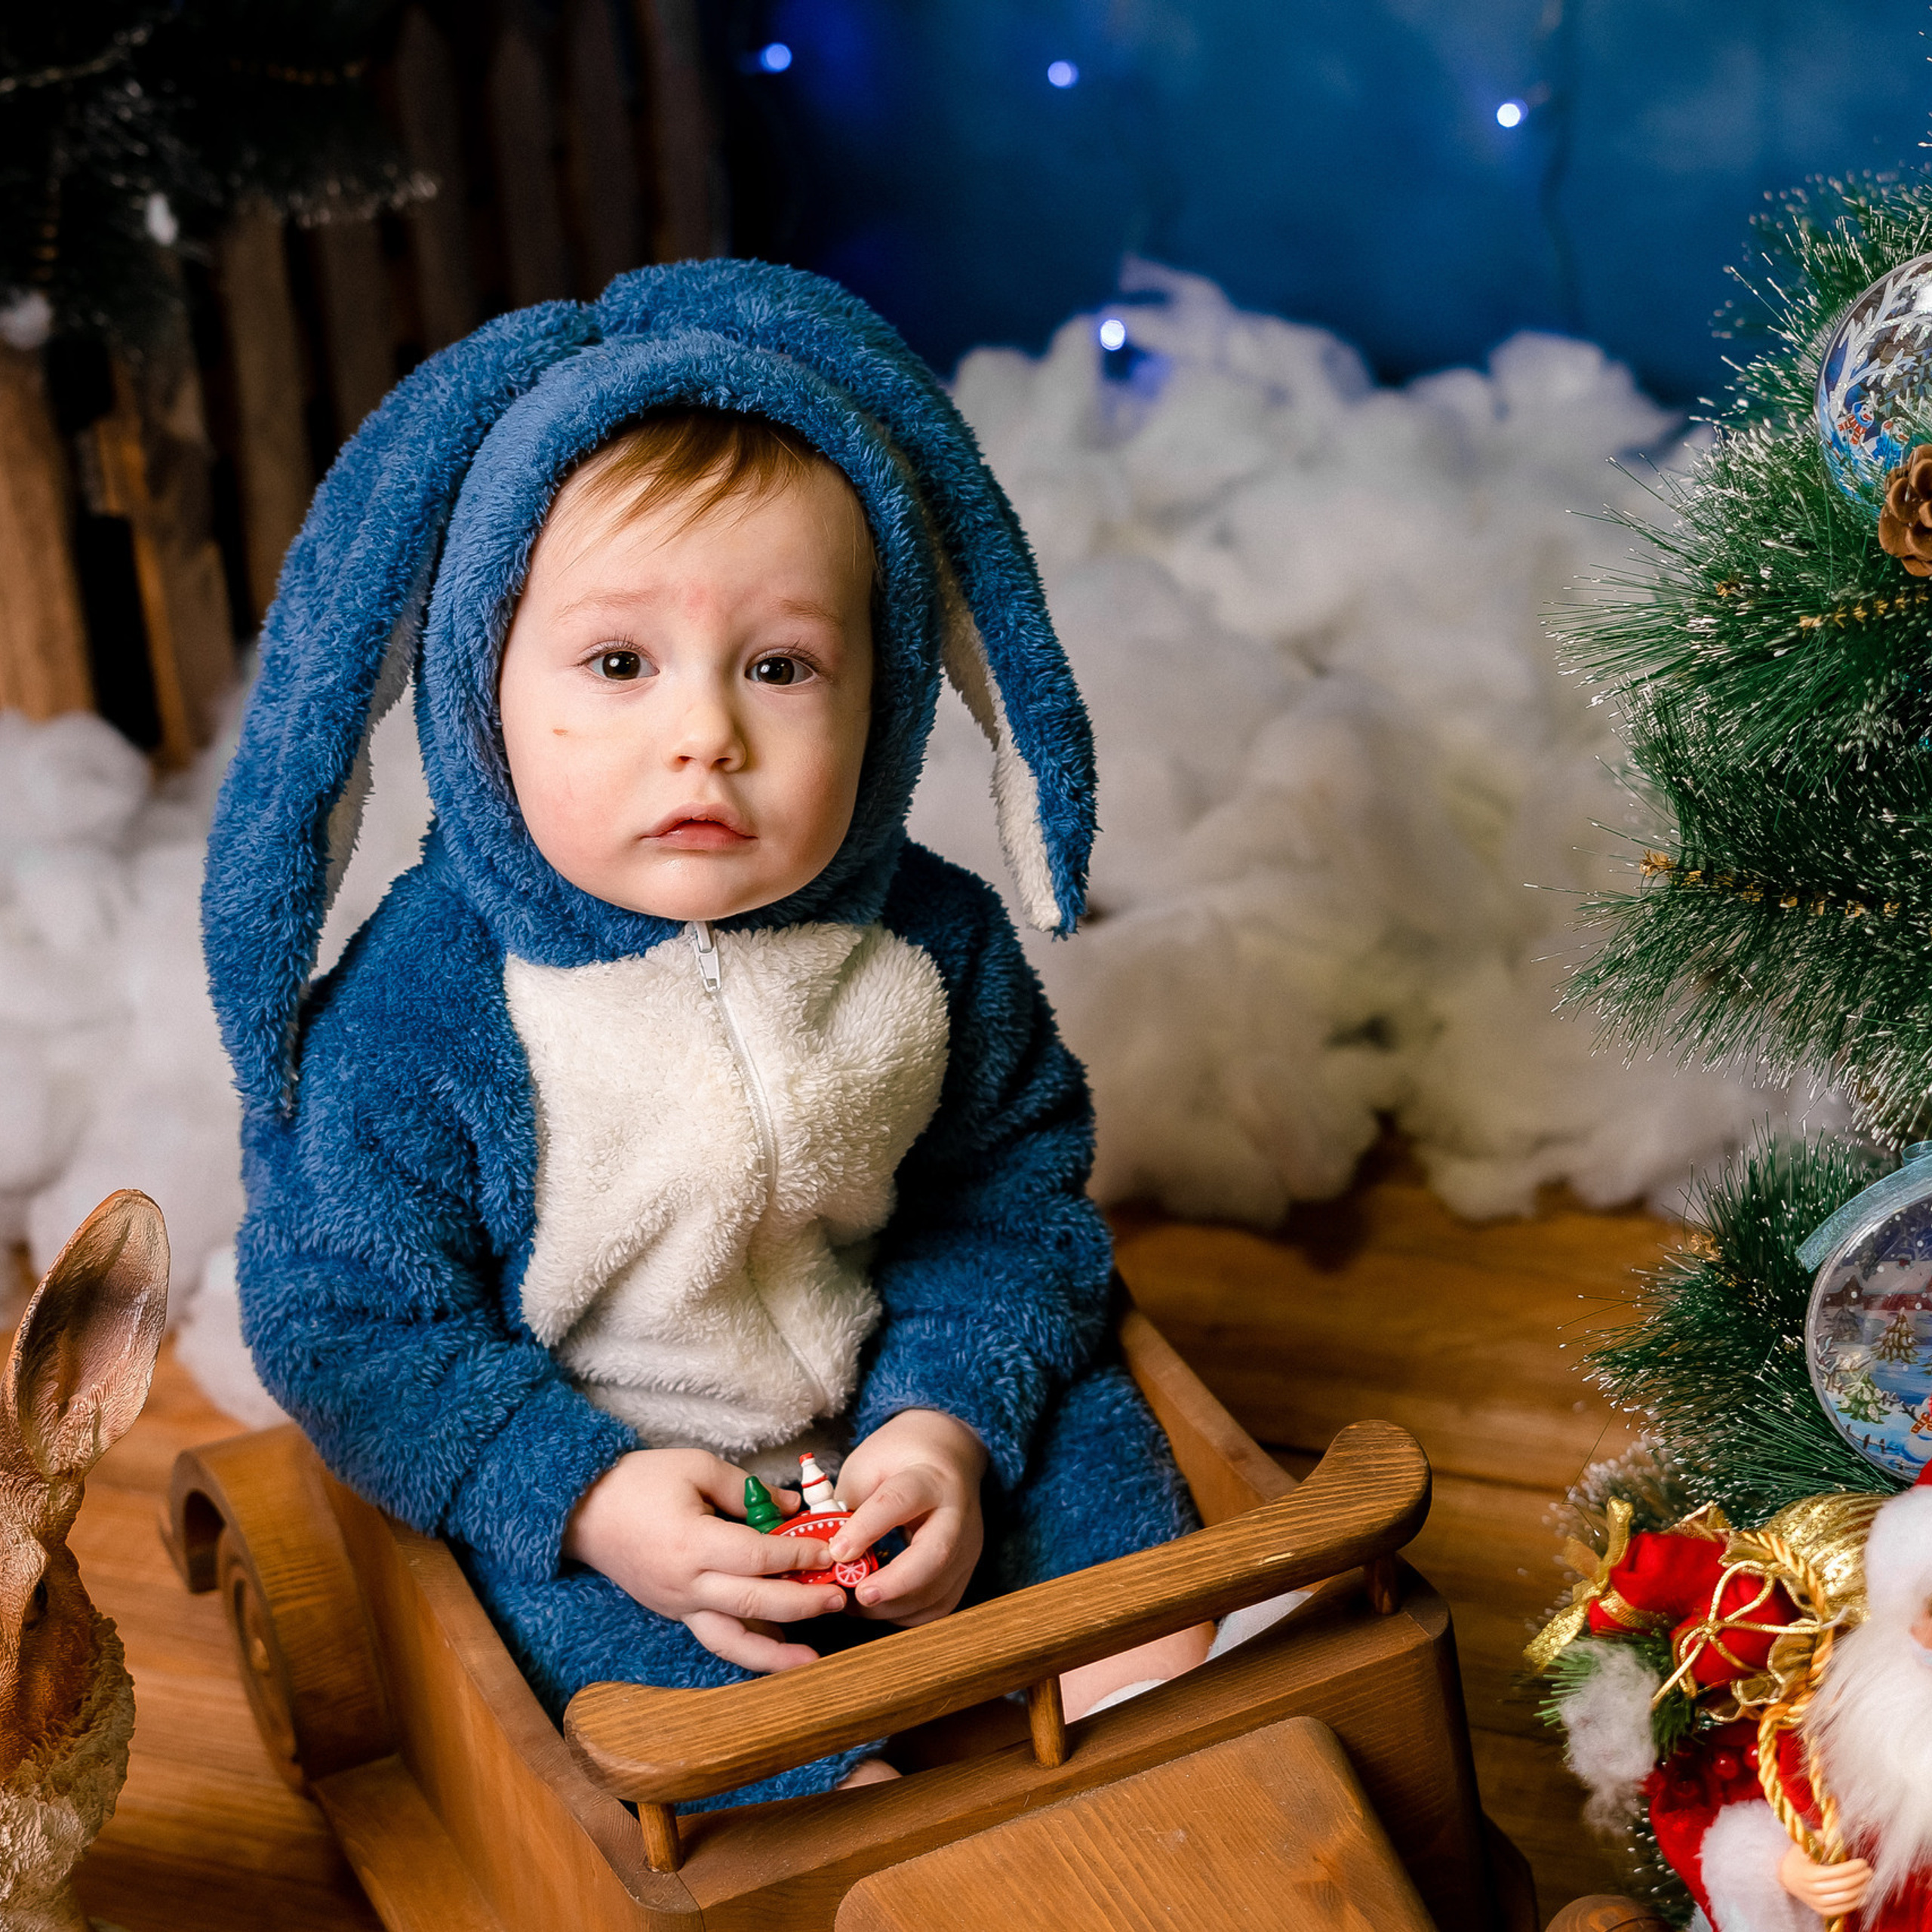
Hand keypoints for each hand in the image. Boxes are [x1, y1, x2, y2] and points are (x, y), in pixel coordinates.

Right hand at [562, 1448, 845, 1671]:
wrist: (584, 1511)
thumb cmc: (640, 1482)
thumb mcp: (696, 1467)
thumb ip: (746, 1490)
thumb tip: (793, 1509)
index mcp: (692, 1544)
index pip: (757, 1558)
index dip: (798, 1555)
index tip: (830, 1550)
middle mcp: (686, 1584)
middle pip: (752, 1605)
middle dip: (801, 1605)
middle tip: (839, 1599)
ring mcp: (678, 1605)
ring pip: (730, 1641)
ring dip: (774, 1655)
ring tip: (812, 1661)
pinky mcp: (674, 1612)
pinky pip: (714, 1636)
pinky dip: (746, 1648)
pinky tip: (776, 1650)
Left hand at [828, 1409, 987, 1625]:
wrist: (948, 1456)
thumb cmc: (899, 1458)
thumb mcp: (867, 1465)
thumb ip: (847, 1504)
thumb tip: (823, 1550)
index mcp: (929, 1477)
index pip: (899, 1501)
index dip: (866, 1529)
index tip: (836, 1552)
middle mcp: (956, 1514)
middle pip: (935, 1554)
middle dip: (896, 1582)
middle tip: (859, 1594)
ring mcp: (966, 1546)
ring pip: (937, 1589)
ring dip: (892, 1605)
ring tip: (853, 1601)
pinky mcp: (964, 1571)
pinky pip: (939, 1606)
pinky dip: (906, 1614)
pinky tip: (878, 1606)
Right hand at [1779, 1844, 1871, 1912]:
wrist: (1786, 1877)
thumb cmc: (1797, 1858)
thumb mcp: (1803, 1845)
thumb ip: (1819, 1838)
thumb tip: (1835, 1836)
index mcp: (1809, 1873)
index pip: (1837, 1872)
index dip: (1853, 1868)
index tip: (1864, 1862)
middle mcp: (1813, 1890)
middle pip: (1844, 1886)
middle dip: (1860, 1878)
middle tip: (1869, 1871)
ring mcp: (1818, 1902)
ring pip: (1846, 1899)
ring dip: (1861, 1891)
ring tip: (1868, 1882)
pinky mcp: (1822, 1910)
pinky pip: (1843, 1909)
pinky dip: (1856, 1902)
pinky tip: (1863, 1894)